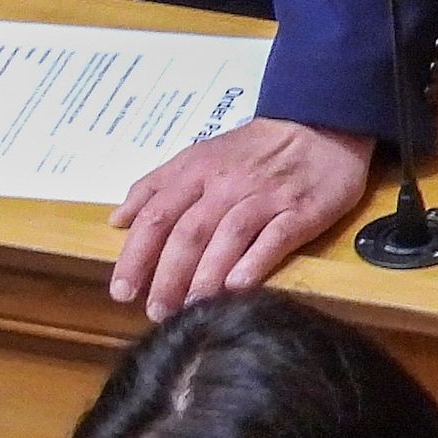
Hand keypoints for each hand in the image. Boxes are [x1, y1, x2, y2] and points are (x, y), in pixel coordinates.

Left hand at [106, 119, 371, 318]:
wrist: (320, 126)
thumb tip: (118, 220)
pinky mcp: (302, 210)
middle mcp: (226, 184)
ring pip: (228, 237)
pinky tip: (236, 287)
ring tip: (190, 308)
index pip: (156, 216)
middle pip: (188, 232)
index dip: (136, 255)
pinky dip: (254, 263)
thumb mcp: (196, 156)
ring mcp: (265, 197)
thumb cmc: (251, 151)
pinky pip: (275, 238)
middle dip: (167, 276)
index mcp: (196, 171)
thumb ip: (155, 187)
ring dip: (205, 276)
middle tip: (155, 311)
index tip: (122, 291)